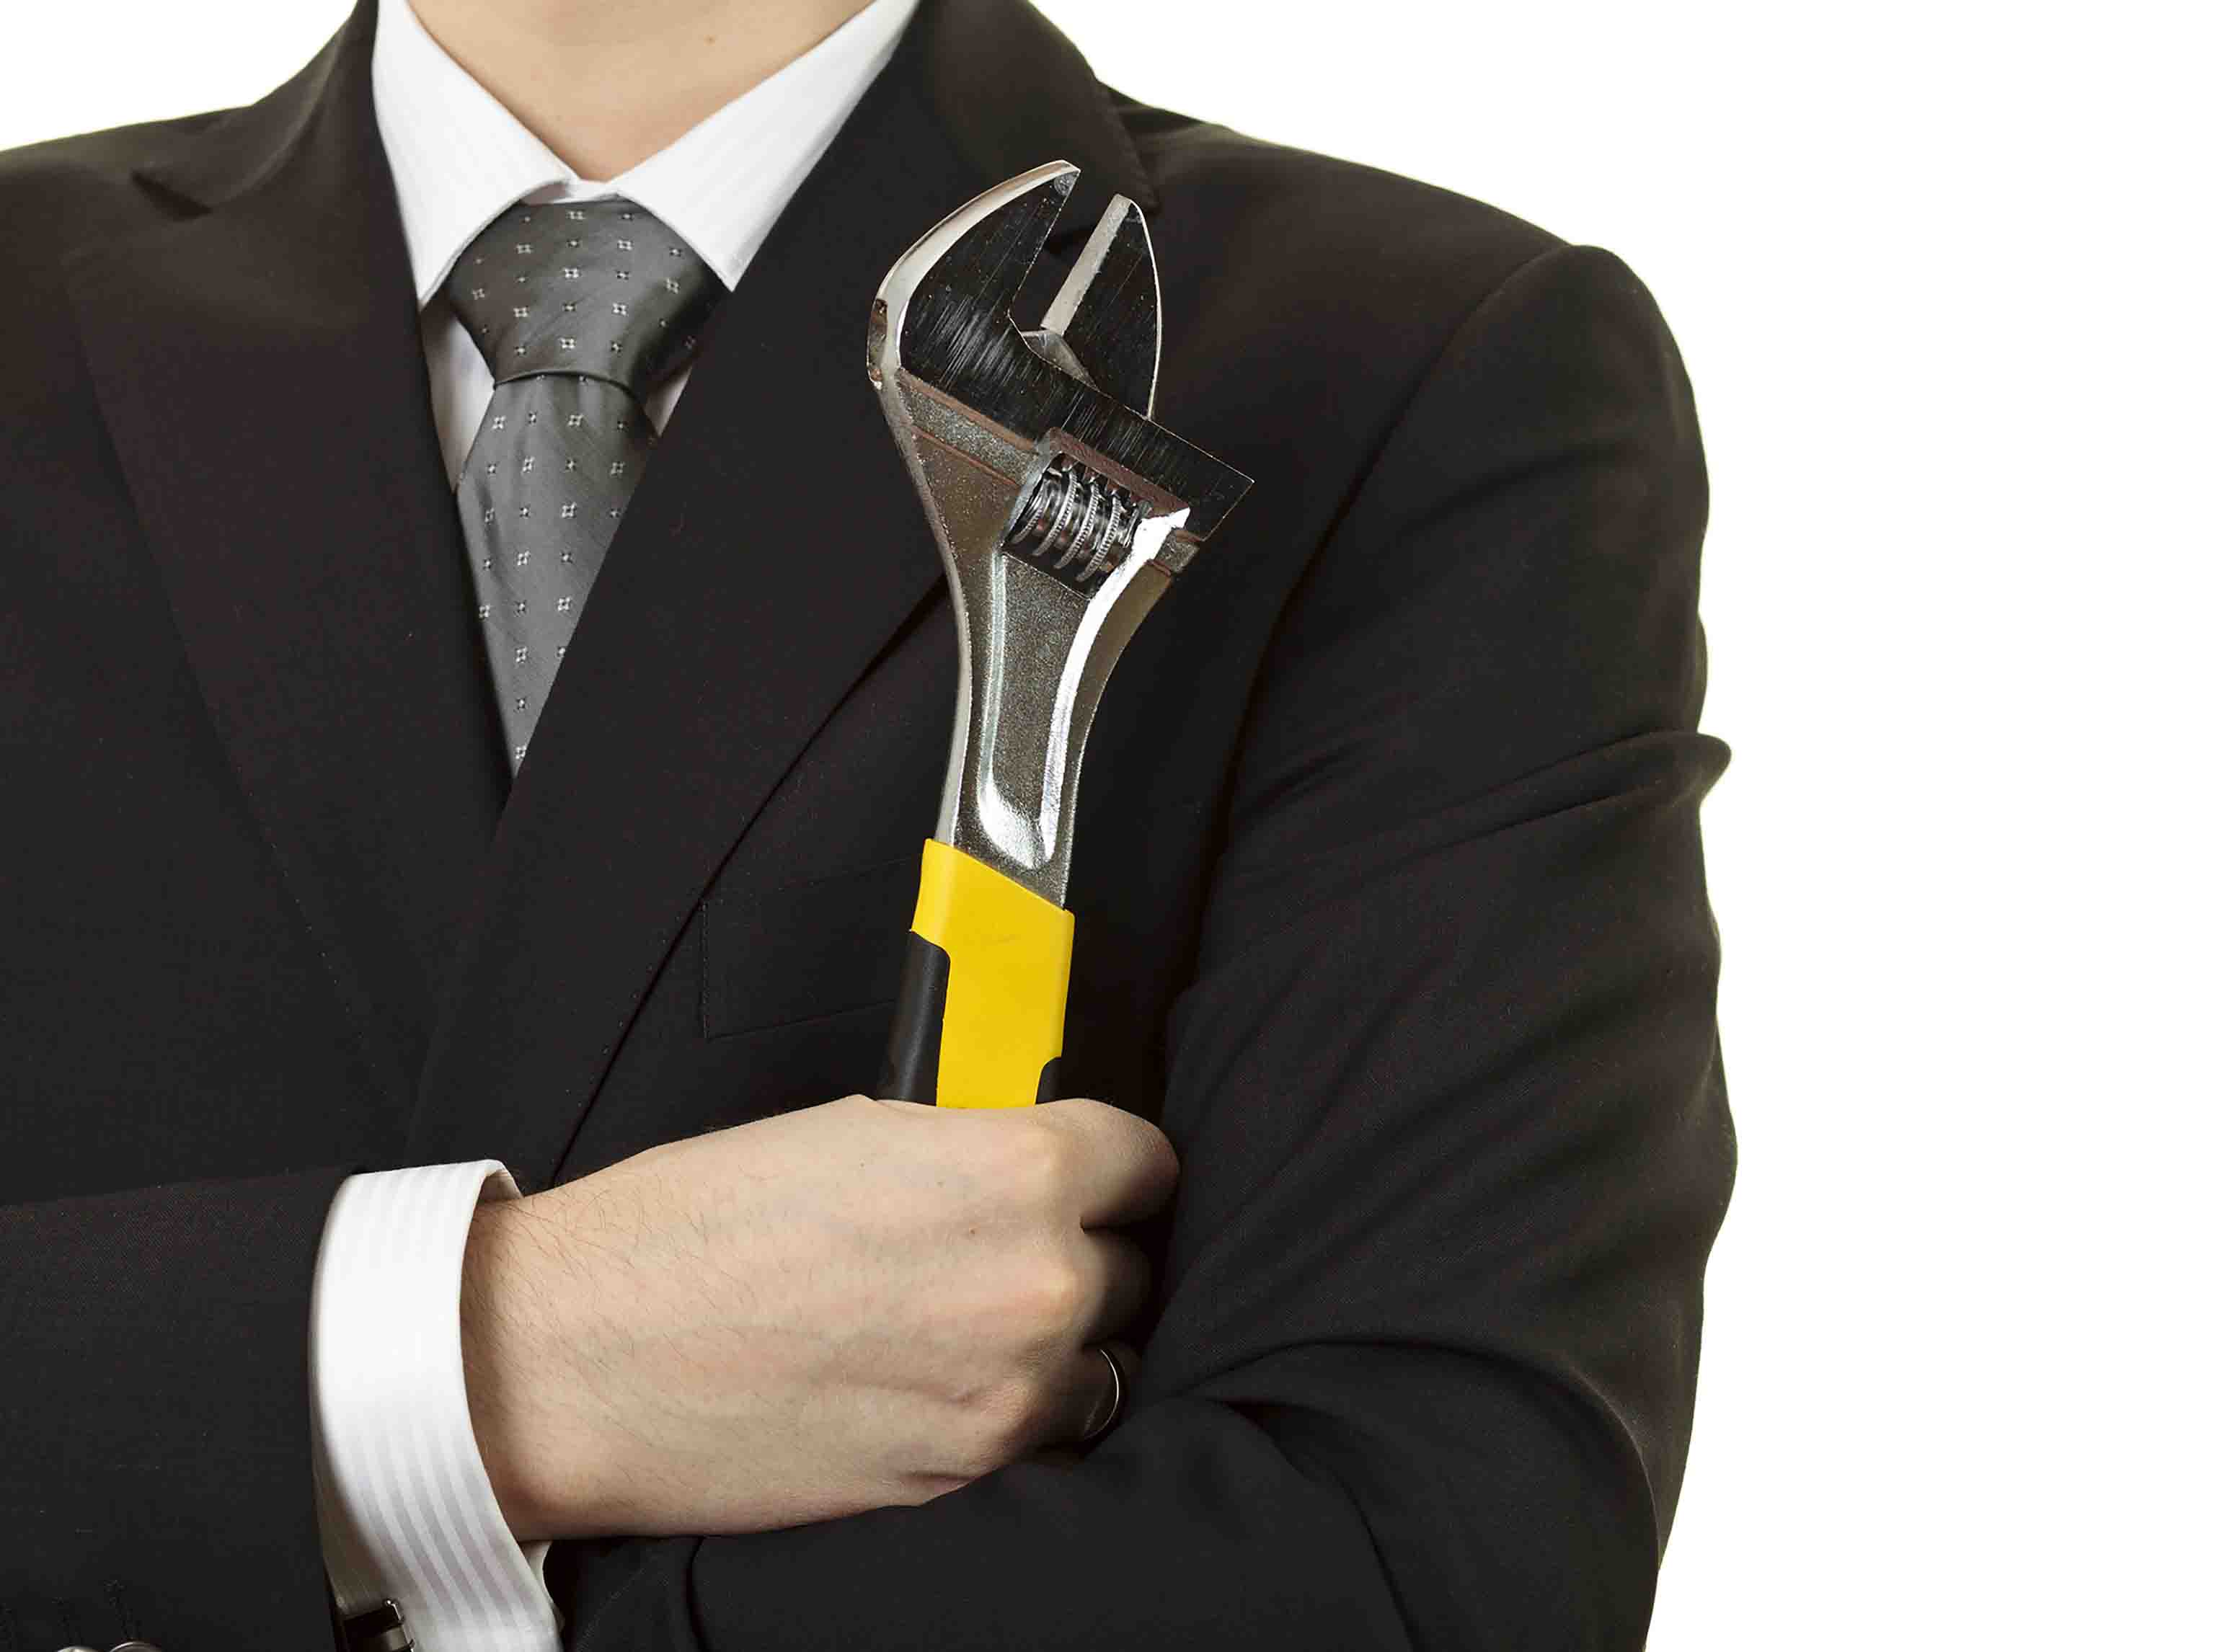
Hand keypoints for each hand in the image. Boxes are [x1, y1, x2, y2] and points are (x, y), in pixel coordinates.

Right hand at [458, 1093, 1174, 1539]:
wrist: (577, 1358)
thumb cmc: (692, 1228)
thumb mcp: (856, 1132)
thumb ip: (970, 1152)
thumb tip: (1026, 1169)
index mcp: (1017, 1171)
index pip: (1148, 1161)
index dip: (1114, 1166)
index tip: (1095, 1177)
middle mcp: (1036, 1283)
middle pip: (1132, 1264)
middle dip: (1082, 1252)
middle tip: (1003, 1249)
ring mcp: (1009, 1393)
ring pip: (1101, 1358)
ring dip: (1059, 1342)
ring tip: (969, 1324)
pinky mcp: (967, 1474)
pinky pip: (1044, 1434)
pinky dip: (1012, 1408)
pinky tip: (939, 1383)